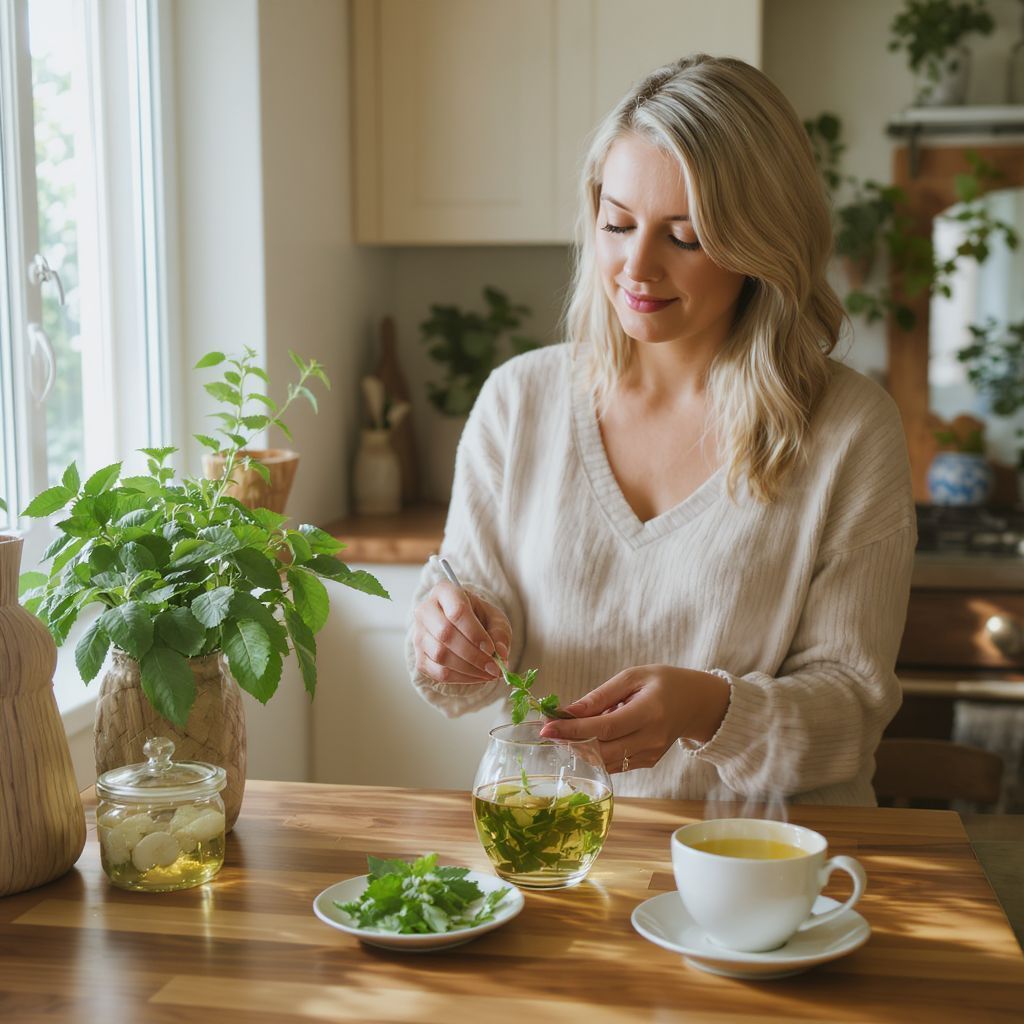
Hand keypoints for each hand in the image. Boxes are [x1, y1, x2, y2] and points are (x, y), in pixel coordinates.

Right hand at [412, 581, 511, 685]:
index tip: (491, 648)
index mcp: (445, 591)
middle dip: (473, 655)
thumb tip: (500, 654)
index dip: (474, 632)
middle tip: (494, 667)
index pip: (456, 611)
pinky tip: (477, 676)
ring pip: (440, 655)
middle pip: (445, 633)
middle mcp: (425, 610)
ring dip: (469, 669)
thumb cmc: (479, 618)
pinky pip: (437, 672)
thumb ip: (500, 633)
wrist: (463, 626)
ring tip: (489, 673)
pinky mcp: (420, 657)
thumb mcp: (495, 618)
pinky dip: (461, 678)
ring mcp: (419, 635)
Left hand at [538, 665, 729, 772]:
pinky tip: (582, 739)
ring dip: (579, 749)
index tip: (547, 727)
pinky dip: (595, 753)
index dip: (574, 730)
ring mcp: (650, 755)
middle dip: (570, 742)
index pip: (605, 727)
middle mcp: (651, 738)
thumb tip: (568, 711)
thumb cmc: (663, 683)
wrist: (696, 704)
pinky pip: (615, 763)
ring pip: (606, 761)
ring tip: (559, 733)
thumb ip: (601, 695)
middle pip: (603, 750)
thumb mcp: (633, 677)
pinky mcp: (647, 763)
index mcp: (650, 712)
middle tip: (546, 730)